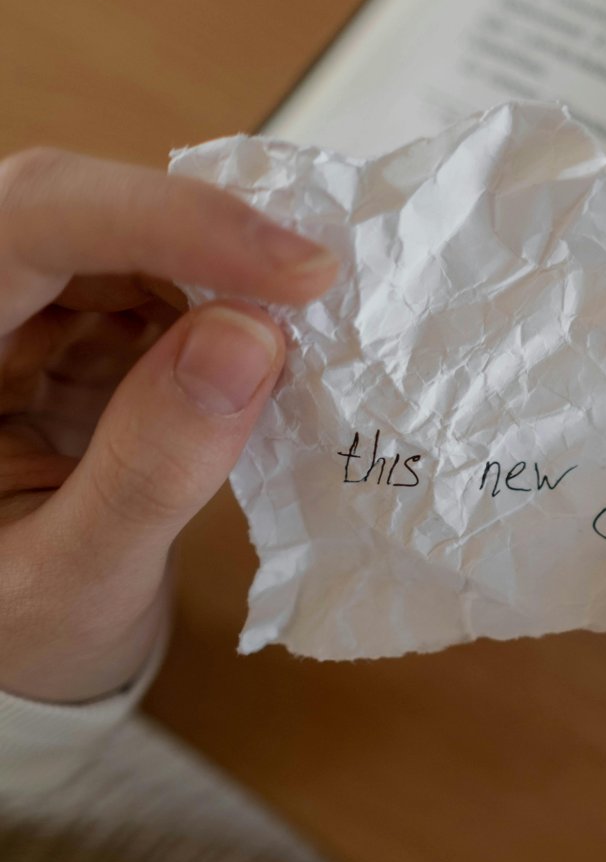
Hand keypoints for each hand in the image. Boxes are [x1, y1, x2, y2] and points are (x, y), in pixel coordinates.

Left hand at [0, 149, 335, 702]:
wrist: (23, 652)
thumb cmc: (21, 633)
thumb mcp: (74, 576)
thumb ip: (150, 469)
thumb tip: (251, 338)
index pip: (25, 222)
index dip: (163, 219)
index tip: (292, 269)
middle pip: (78, 209)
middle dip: (205, 235)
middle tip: (320, 283)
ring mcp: (19, 318)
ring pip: (126, 237)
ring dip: (225, 270)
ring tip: (308, 322)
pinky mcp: (72, 333)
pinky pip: (157, 283)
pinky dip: (229, 305)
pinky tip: (276, 346)